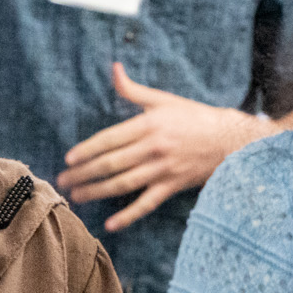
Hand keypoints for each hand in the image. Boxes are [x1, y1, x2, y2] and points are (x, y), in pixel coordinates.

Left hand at [57, 63, 276, 231]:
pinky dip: (129, 215)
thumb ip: (133, 89)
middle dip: (84, 173)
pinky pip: (147, 203)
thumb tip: (114, 68)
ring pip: (124, 184)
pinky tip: (111, 224)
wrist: (228, 140)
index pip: (110, 139)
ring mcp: (163, 169)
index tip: (69, 158)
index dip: (88, 149)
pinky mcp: (172, 186)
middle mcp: (154, 148)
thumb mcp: (163, 100)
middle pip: (112, 163)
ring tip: (77, 197)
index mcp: (149, 125)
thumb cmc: (193, 117)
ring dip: (97, 191)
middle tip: (64, 181)